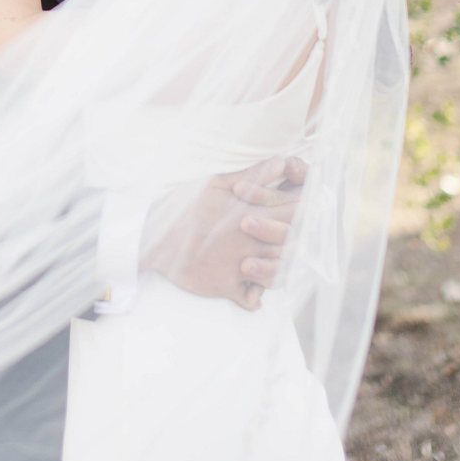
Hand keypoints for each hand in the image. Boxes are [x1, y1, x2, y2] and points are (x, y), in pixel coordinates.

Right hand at [140, 156, 306, 310]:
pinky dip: (255, 297)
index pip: (293, 213)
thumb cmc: (186, 207)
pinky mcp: (225, 286)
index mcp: (249, 213)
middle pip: (290, 244)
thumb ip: (253, 173)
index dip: (304, 210)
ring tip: (272, 261)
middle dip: (297, 239)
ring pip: (277, 273)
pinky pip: (251, 299)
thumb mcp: (216, 183)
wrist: (155, 237)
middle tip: (295, 236)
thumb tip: (281, 161)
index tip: (303, 209)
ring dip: (278, 268)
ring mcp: (239, 266)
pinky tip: (253, 290)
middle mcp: (249, 242)